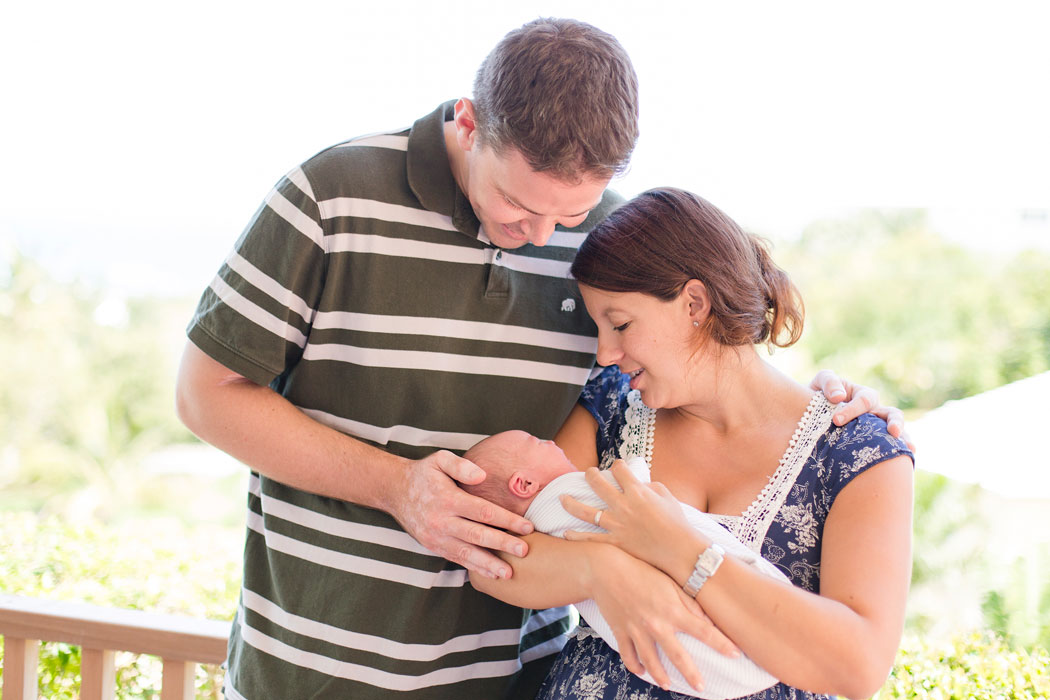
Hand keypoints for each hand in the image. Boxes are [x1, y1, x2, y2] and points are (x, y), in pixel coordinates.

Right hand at [391, 450, 534, 578]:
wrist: (395, 491)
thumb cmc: (424, 474)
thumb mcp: (439, 460)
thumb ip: (461, 465)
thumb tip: (482, 475)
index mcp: (448, 499)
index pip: (483, 511)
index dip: (506, 520)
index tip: (527, 526)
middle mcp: (442, 521)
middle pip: (478, 535)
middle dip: (502, 544)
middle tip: (524, 551)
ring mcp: (436, 537)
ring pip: (467, 553)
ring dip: (489, 564)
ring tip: (509, 573)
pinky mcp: (433, 546)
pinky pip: (456, 559)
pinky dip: (474, 567)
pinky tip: (491, 574)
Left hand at [563, 461, 699, 580]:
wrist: (680, 551)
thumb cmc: (678, 524)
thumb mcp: (668, 497)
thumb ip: (652, 486)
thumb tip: (641, 484)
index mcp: (637, 491)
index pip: (619, 470)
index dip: (617, 465)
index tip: (617, 467)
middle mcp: (623, 505)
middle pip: (598, 484)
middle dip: (590, 475)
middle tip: (588, 473)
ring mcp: (616, 525)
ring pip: (586, 511)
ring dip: (571, 503)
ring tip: (562, 498)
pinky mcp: (615, 542)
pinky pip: (590, 539)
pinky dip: (576, 537)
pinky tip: (565, 533)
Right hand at [588, 545, 738, 691]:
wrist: (606, 569)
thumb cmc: (641, 572)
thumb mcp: (669, 582)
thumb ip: (689, 602)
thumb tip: (707, 620)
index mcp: (672, 611)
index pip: (704, 632)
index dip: (722, 644)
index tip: (736, 655)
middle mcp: (656, 625)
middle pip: (678, 657)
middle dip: (691, 674)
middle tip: (701, 687)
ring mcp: (637, 631)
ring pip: (651, 662)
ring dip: (661, 676)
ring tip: (668, 685)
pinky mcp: (621, 633)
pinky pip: (628, 656)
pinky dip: (635, 667)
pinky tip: (642, 672)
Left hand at [809, 369, 913, 449]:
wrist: (810, 415)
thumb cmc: (816, 396)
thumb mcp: (820, 383)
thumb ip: (829, 383)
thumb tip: (839, 397)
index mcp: (861, 395)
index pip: (864, 401)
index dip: (852, 410)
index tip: (836, 420)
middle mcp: (874, 412)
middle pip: (891, 414)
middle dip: (894, 422)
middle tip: (894, 432)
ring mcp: (876, 428)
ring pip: (896, 432)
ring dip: (903, 439)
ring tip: (909, 449)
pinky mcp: (872, 444)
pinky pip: (887, 449)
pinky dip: (896, 455)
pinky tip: (903, 465)